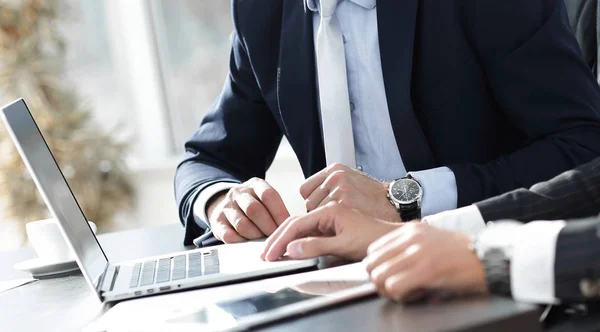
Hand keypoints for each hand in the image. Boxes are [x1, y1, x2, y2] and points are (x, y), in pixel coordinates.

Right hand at [207, 178, 289, 242]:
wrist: (226, 205)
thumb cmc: (254, 205)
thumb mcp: (265, 200)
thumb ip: (277, 209)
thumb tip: (292, 227)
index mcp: (255, 185)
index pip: (269, 195)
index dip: (280, 213)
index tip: (287, 226)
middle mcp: (239, 193)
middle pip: (254, 210)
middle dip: (268, 227)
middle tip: (277, 238)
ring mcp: (226, 206)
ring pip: (242, 224)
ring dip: (255, 236)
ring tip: (264, 242)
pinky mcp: (217, 221)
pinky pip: (229, 235)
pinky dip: (241, 242)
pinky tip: (248, 244)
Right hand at [261, 202, 399, 261]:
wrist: (391, 239)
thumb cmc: (374, 239)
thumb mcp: (344, 245)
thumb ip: (317, 246)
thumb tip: (293, 249)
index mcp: (330, 210)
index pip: (297, 224)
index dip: (281, 241)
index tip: (270, 255)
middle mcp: (328, 210)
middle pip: (296, 224)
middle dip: (279, 240)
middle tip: (266, 255)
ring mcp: (330, 217)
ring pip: (301, 227)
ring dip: (286, 240)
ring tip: (273, 252)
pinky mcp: (333, 226)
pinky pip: (310, 231)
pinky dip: (298, 240)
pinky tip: (291, 248)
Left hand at [300, 163, 399, 221]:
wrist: (394, 203)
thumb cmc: (374, 197)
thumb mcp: (351, 181)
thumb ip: (331, 186)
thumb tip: (312, 198)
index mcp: (334, 170)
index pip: (305, 189)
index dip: (312, 201)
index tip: (322, 208)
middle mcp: (335, 177)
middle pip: (308, 201)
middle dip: (318, 211)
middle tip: (335, 216)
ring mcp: (338, 189)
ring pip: (314, 212)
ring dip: (324, 220)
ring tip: (341, 220)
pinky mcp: (343, 202)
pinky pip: (324, 220)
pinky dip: (330, 226)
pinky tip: (343, 224)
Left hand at [363, 222, 487, 301]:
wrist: (491, 257)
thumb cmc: (463, 254)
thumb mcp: (432, 240)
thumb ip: (410, 247)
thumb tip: (389, 267)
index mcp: (411, 229)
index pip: (374, 249)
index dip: (379, 267)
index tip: (391, 277)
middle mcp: (411, 238)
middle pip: (371, 263)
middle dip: (378, 280)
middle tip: (394, 289)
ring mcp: (418, 253)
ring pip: (378, 276)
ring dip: (387, 290)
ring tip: (405, 292)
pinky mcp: (426, 270)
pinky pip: (393, 286)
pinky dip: (400, 295)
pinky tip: (415, 295)